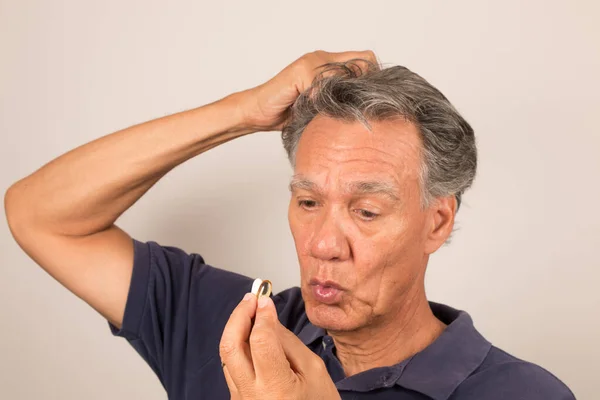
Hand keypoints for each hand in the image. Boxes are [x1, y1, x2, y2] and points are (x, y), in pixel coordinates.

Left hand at [219, 293, 339, 399]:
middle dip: (238, 317)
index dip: (262, 315)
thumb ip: (289, 342)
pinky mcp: (237, 398)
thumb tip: (268, 317)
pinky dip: (239, 345)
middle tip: (251, 299)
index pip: (260, 341)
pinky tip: (251, 335)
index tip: (265, 299)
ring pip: (227, 355)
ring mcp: (240, 399)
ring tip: (250, 312)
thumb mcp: (314, 370)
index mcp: (276, 389)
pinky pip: (232, 366)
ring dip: (236, 329)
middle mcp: (251, 395)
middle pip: (230, 346)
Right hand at [238, 50, 378, 131]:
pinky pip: (323, 83)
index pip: (366, 60)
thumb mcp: (320, 109)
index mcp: (329, 65)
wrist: (257, 113)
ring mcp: (311, 63)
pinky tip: (312, 110)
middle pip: (363, 62)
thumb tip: (368, 109)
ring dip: (343, 95)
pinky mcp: (300, 71)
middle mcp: (322, 59)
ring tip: (330, 111)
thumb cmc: (288, 114)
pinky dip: (321, 101)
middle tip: (355, 108)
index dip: (372, 79)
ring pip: (345, 73)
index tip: (368, 100)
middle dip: (363, 88)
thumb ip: (338, 101)